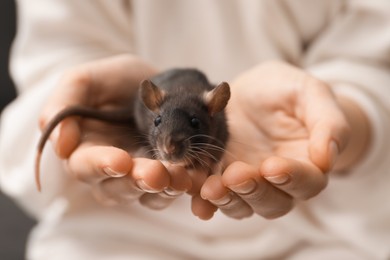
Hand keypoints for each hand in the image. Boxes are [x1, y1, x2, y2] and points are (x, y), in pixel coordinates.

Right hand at [39, 54, 192, 208]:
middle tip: (156, 174)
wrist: (157, 83)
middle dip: (136, 182)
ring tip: (180, 178)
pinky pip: (171, 192)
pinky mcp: (165, 179)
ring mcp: (138, 177)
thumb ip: (64, 104)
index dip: (101, 165)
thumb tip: (60, 146)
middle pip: (117, 188)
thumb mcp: (86, 80)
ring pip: (146, 195)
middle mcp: (109, 171)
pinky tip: (194, 178)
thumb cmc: (116, 81)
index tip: (121, 161)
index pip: (85, 165)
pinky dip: (182, 188)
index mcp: (85, 149)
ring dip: (162, 189)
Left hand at [195, 61, 354, 219]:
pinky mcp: (221, 177)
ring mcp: (248, 182)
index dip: (292, 178)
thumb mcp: (310, 93)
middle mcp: (278, 181)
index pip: (307, 182)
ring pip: (242, 205)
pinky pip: (214, 197)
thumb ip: (328, 122)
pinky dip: (205, 202)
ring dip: (227, 200)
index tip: (273, 167)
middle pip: (273, 202)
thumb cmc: (286, 90)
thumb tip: (328, 158)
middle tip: (236, 175)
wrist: (253, 90)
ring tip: (210, 188)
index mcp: (307, 163)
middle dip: (254, 192)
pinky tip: (195, 199)